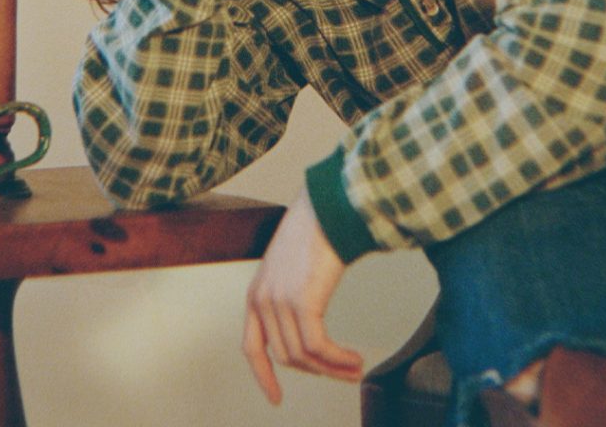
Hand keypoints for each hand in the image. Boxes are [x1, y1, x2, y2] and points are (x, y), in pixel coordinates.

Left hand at [243, 188, 363, 403]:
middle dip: (317, 371)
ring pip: (303, 356)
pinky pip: (318, 348)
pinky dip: (338, 359)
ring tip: (354, 367)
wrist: (326, 206)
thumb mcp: (290, 266)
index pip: (251, 346)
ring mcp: (279, 301)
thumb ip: (290, 294)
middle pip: (286, 356)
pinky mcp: (301, 302)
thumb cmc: (315, 229)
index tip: (275, 398)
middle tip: (343, 374)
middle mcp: (262, 299)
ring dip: (332, 368)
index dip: (263, 375)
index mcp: (256, 292)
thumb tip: (309, 327)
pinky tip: (354, 358)